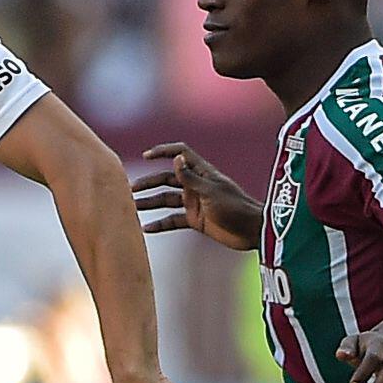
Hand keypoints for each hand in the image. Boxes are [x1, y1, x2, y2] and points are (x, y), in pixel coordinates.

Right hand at [132, 142, 262, 251]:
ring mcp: (194, 203)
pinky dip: (160, 224)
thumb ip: (191, 178)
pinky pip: (173, 220)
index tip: (146, 156)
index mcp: (202, 173)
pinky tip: (146, 228)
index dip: (164, 152)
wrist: (252, 231)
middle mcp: (196, 185)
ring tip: (132, 207)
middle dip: (149, 182)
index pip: (181, 154)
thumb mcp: (211, 192)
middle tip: (130, 189)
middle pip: (167, 179)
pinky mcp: (195, 220)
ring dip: (150, 202)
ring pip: (166, 200)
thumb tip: (176, 159)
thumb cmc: (236, 207)